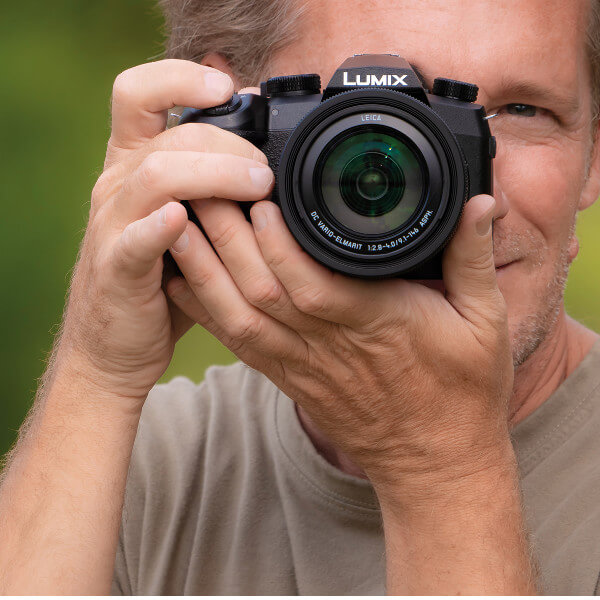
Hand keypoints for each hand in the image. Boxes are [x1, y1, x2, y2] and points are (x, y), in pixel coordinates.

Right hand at [56, 59, 273, 400]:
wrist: (115, 341)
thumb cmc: (161, 275)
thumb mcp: (184, 218)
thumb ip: (209, 182)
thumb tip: (260, 144)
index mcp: (133, 164)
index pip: (138, 94)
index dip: (179, 78)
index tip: (227, 87)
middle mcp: (117, 184)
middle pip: (170, 136)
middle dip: (229, 142)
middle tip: (268, 169)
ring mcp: (113, 224)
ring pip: (156, 175)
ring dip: (214, 174)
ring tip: (259, 185)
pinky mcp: (116, 267)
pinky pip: (134, 239)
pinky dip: (159, 226)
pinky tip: (183, 219)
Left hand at [166, 192, 512, 493]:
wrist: (434, 460)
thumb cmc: (460, 392)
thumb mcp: (485, 322)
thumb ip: (474, 258)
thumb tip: (479, 203)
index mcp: (375, 322)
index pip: (313, 283)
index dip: (279, 244)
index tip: (257, 199)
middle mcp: (328, 343)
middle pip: (261, 290)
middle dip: (225, 240)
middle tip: (199, 187)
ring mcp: (301, 364)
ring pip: (238, 315)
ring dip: (202, 271)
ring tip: (176, 224)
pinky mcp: (286, 377)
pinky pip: (236, 342)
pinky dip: (203, 308)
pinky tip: (180, 277)